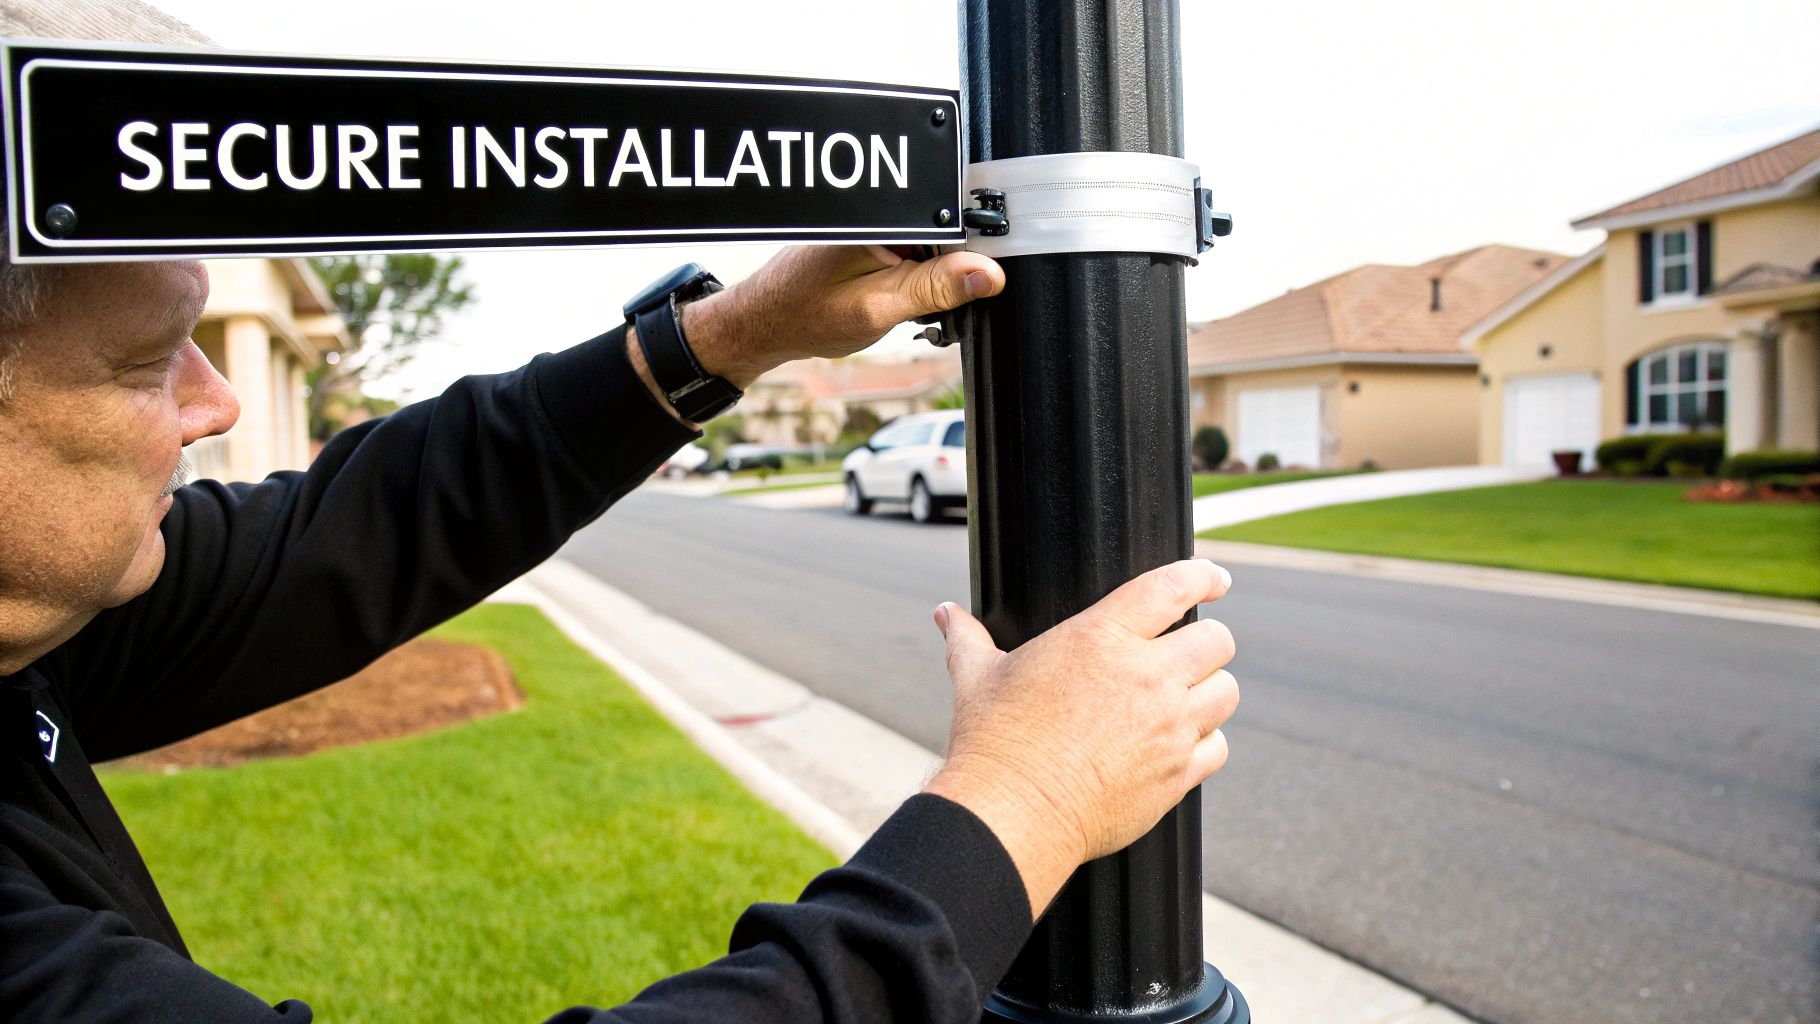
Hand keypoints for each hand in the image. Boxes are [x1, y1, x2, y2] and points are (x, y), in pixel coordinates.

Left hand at [677, 245, 1003, 388]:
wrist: (764, 323)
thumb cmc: (806, 315)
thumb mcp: (877, 308)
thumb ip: (933, 288)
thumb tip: (987, 273)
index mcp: (880, 215)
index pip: (952, 213)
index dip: (977, 246)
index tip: (985, 278)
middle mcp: (878, 208)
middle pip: (947, 223)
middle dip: (956, 261)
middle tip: (935, 302)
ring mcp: (876, 219)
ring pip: (934, 237)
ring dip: (937, 269)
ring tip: (911, 300)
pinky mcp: (875, 233)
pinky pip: (916, 246)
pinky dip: (919, 271)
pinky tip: (901, 292)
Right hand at [923, 560, 1239, 919]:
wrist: (1012, 813)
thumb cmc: (992, 741)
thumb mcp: (975, 677)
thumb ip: (967, 637)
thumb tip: (944, 613)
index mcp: (1101, 637)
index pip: (1173, 586)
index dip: (1204, 575)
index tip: (1216, 580)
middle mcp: (1145, 676)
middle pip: (1217, 641)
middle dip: (1207, 642)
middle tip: (1189, 652)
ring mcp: (1168, 727)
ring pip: (1226, 692)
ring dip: (1210, 690)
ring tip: (1188, 698)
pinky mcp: (1176, 774)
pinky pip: (1217, 747)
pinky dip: (1206, 742)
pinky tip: (1182, 743)